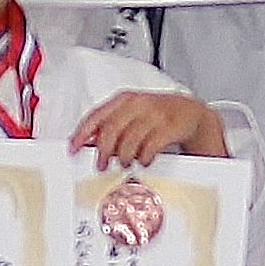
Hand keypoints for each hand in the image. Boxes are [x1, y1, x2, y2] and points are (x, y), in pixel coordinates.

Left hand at [68, 90, 223, 169]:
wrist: (191, 113)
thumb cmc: (157, 116)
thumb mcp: (132, 116)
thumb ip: (112, 127)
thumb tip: (89, 144)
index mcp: (124, 100)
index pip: (97, 115)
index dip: (82, 133)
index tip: (74, 148)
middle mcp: (138, 104)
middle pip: (111, 128)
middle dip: (103, 151)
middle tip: (101, 165)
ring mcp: (155, 114)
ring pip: (130, 139)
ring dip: (124, 157)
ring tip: (125, 163)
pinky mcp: (171, 126)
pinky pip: (152, 145)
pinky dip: (145, 157)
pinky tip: (144, 161)